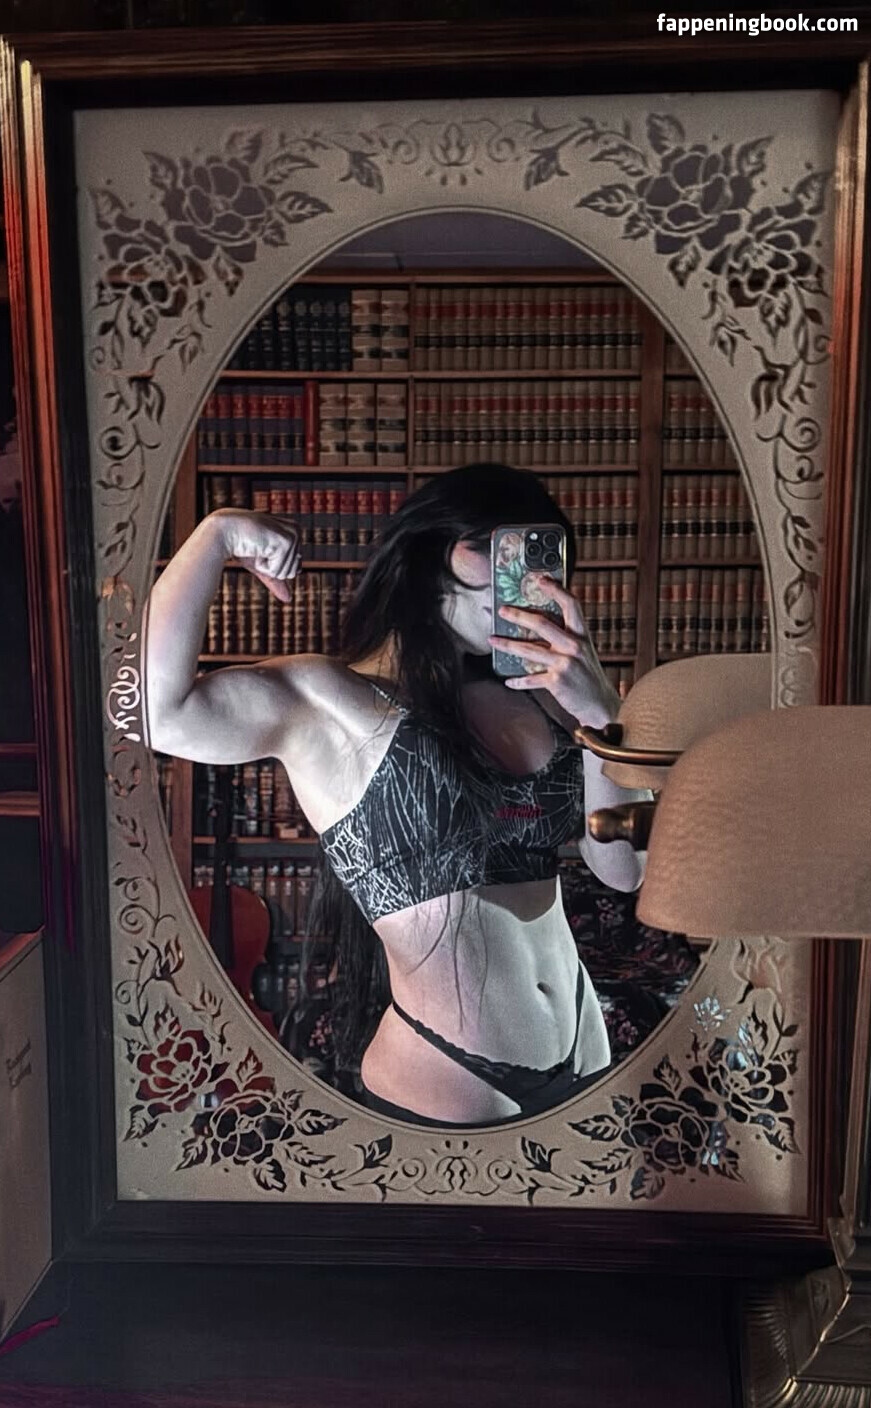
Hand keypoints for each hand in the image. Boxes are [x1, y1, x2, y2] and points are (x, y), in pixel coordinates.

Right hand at [212, 509, 301, 603]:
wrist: (222, 532)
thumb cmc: (241, 546)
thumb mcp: (261, 564)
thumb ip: (275, 579)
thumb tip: (289, 599)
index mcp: (294, 531)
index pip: (294, 568)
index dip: (274, 567)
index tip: (260, 551)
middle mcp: (296, 531)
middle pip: (293, 572)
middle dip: (272, 568)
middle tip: (257, 550)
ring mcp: (292, 536)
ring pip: (287, 573)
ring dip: (266, 567)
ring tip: (256, 548)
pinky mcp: (285, 543)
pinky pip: (278, 571)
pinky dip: (263, 566)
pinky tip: (255, 549)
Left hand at [488, 577, 619, 728]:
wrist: (599, 704)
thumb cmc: (586, 674)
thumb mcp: (582, 651)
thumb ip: (564, 637)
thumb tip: (535, 623)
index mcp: (581, 635)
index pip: (571, 605)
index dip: (556, 589)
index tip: (540, 579)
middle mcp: (574, 646)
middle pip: (543, 624)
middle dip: (519, 615)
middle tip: (502, 610)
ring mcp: (565, 664)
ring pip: (530, 650)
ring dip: (507, 645)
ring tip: (492, 640)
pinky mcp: (557, 682)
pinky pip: (531, 679)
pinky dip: (518, 681)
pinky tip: (508, 680)